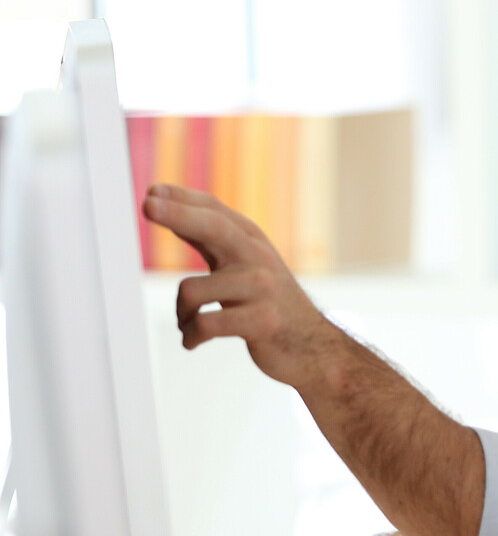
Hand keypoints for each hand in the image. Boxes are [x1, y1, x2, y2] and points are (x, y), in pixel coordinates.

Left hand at [142, 185, 345, 394]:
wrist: (312, 344)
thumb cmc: (268, 303)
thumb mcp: (246, 264)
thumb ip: (213, 241)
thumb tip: (169, 212)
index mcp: (252, 240)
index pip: (214, 211)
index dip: (181, 199)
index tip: (151, 191)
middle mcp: (258, 257)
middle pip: (213, 228)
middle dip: (178, 214)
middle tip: (147, 205)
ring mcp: (262, 287)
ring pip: (192, 291)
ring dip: (181, 315)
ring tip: (189, 325)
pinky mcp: (261, 320)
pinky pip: (205, 324)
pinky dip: (191, 336)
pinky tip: (193, 341)